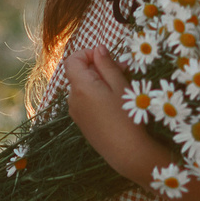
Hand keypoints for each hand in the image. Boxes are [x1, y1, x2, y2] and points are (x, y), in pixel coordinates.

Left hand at [65, 46, 135, 165]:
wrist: (127, 152)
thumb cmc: (127, 116)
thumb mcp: (120, 86)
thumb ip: (107, 65)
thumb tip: (98, 48)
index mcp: (80, 87)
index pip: (72, 60)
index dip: (88, 54)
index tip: (107, 58)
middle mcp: (72, 99)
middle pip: (79, 73)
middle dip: (99, 68)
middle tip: (124, 70)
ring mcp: (75, 112)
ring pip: (84, 88)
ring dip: (99, 82)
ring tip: (121, 88)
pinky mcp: (81, 122)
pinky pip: (85, 101)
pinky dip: (97, 96)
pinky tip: (115, 104)